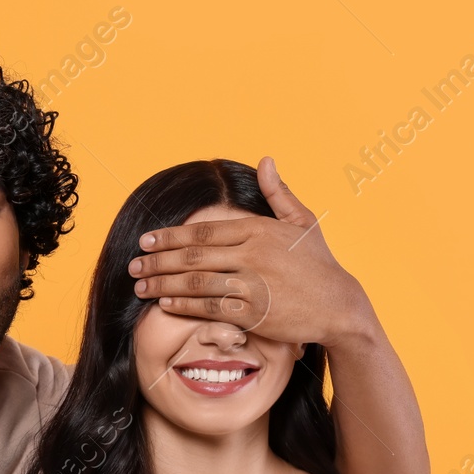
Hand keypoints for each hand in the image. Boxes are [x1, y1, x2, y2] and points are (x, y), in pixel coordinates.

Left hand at [128, 156, 375, 348]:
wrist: (339, 305)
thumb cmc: (318, 264)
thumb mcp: (302, 222)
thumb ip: (278, 193)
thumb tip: (266, 159)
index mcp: (257, 230)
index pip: (202, 231)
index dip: (169, 236)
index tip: (146, 240)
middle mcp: (251, 254)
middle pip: (192, 256)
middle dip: (157, 261)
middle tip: (133, 264)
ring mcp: (251, 285)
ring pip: (195, 282)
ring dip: (163, 284)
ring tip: (140, 286)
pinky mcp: (253, 313)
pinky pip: (209, 307)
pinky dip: (184, 305)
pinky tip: (165, 304)